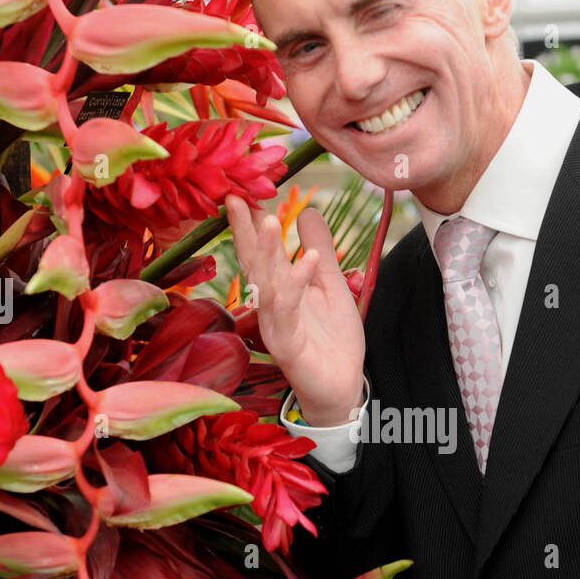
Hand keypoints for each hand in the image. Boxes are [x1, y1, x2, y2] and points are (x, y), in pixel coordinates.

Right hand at [225, 194, 364, 424]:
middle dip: (246, 231)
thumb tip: (307, 211)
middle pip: (254, 263)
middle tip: (237, 197)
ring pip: (266, 284)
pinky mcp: (288, 347)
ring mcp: (276, 326)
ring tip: (270, 218)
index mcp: (279, 290)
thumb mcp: (331, 286)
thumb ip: (320, 251)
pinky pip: (289, 312)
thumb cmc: (331, 339)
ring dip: (266, 252)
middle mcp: (271, 306)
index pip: (260, 252)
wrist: (342, 387)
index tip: (240, 191)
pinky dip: (296, 285)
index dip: (249, 224)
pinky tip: (308, 261)